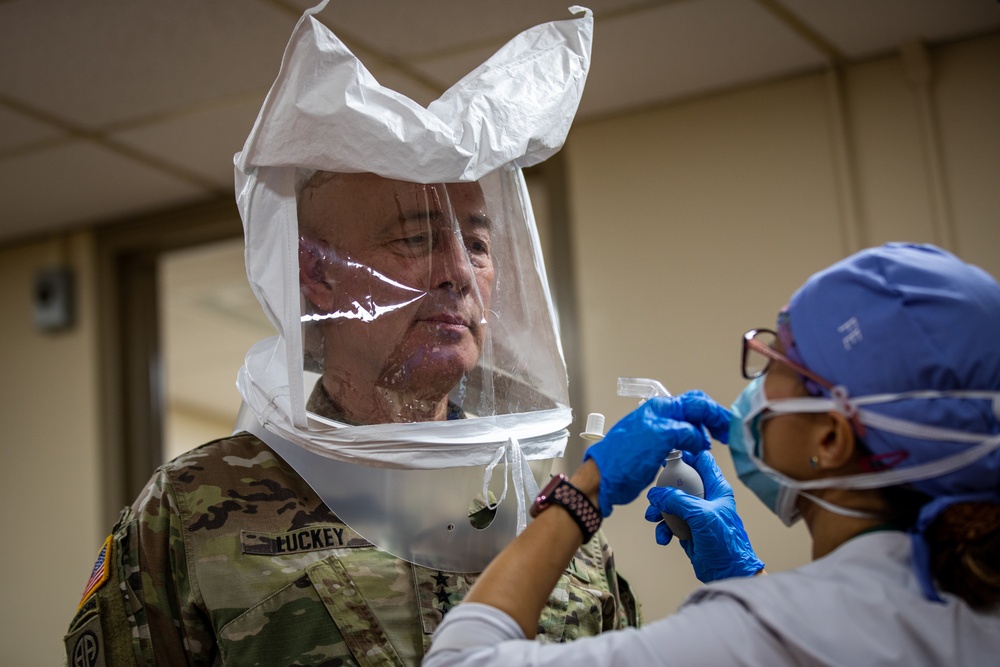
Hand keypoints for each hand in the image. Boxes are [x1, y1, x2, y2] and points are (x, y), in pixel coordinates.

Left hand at [582, 391, 730, 516]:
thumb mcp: (659, 439)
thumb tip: (700, 437)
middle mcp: (660, 418)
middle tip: (727, 432)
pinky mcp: (657, 448)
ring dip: (704, 431)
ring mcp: (658, 432)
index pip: (696, 403)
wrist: (604, 480)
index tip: (730, 426)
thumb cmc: (622, 460)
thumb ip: (684, 431)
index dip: (715, 413)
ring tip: (716, 441)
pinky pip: (681, 439)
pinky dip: (694, 442)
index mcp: (660, 410)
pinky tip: (699, 450)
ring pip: (688, 424)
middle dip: (713, 419)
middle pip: (694, 410)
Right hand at [644, 450, 763, 582]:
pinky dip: (663, 529)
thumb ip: (677, 500)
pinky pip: (669, 523)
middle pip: (681, 481)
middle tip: (655, 493)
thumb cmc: (725, 543)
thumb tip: (656, 494)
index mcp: (716, 488)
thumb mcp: (701, 515)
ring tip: (653, 518)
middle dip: (664, 488)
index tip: (668, 460)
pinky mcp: (688, 529)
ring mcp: (696, 514)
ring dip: (659, 510)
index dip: (685, 457)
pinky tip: (664, 537)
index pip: (701, 462)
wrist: (727, 572)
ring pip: (671, 503)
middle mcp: (706, 498)